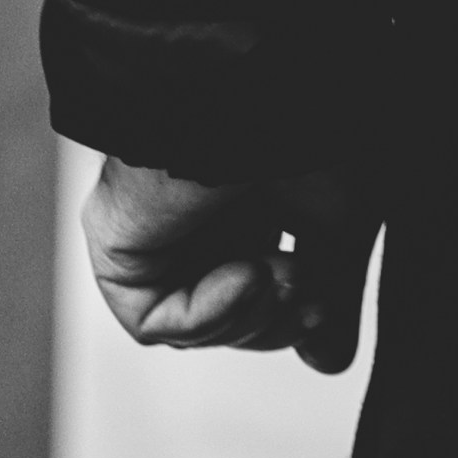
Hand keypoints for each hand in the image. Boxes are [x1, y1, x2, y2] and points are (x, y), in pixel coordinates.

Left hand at [87, 156, 373, 371]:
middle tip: (307, 296)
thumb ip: (334, 293)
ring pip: (193, 323)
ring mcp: (153, 225)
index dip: (294, 315)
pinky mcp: (117, 240)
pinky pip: (151, 321)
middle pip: (228, 316)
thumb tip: (323, 362)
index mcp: (242, 198)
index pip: (261, 291)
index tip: (326, 304)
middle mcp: (192, 211)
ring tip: (276, 270)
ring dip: (248, 314)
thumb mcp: (341, 226)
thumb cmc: (312, 134)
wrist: (270, 95)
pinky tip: (244, 274)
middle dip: (275, 320)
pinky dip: (205, 315)